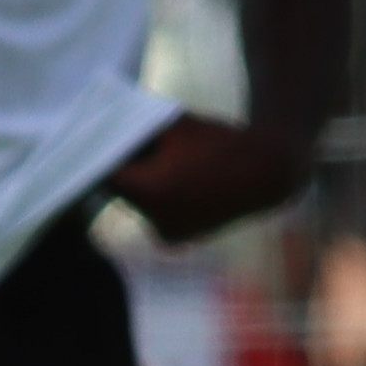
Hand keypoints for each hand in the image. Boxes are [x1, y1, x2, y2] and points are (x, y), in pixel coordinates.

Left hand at [108, 113, 317, 244]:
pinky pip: (151, 215)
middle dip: (124, 168)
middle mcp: (154, 220)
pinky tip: (175, 181)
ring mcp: (165, 234)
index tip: (99, 140)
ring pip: (136, 203)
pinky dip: (155, 199)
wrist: (266, 173)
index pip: (107, 174)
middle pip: (121, 190)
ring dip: (139, 185)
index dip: (102, 154)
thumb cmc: (218, 141)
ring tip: (162, 162)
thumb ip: (135, 130)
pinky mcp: (174, 240)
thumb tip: (103, 133)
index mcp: (150, 192)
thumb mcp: (172, 125)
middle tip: (130, 146)